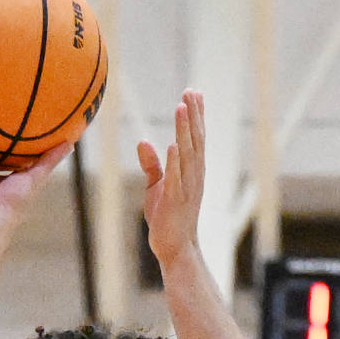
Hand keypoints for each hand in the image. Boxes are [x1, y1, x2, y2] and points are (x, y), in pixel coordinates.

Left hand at [138, 89, 204, 262]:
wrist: (176, 247)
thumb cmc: (167, 217)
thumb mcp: (156, 186)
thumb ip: (152, 164)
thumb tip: (144, 141)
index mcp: (192, 171)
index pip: (195, 137)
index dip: (195, 115)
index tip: (194, 93)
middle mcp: (194, 175)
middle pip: (195, 139)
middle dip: (193, 115)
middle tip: (191, 91)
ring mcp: (187, 187)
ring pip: (188, 153)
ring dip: (185, 130)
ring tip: (182, 107)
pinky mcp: (176, 200)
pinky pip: (177, 178)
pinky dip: (176, 161)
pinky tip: (175, 144)